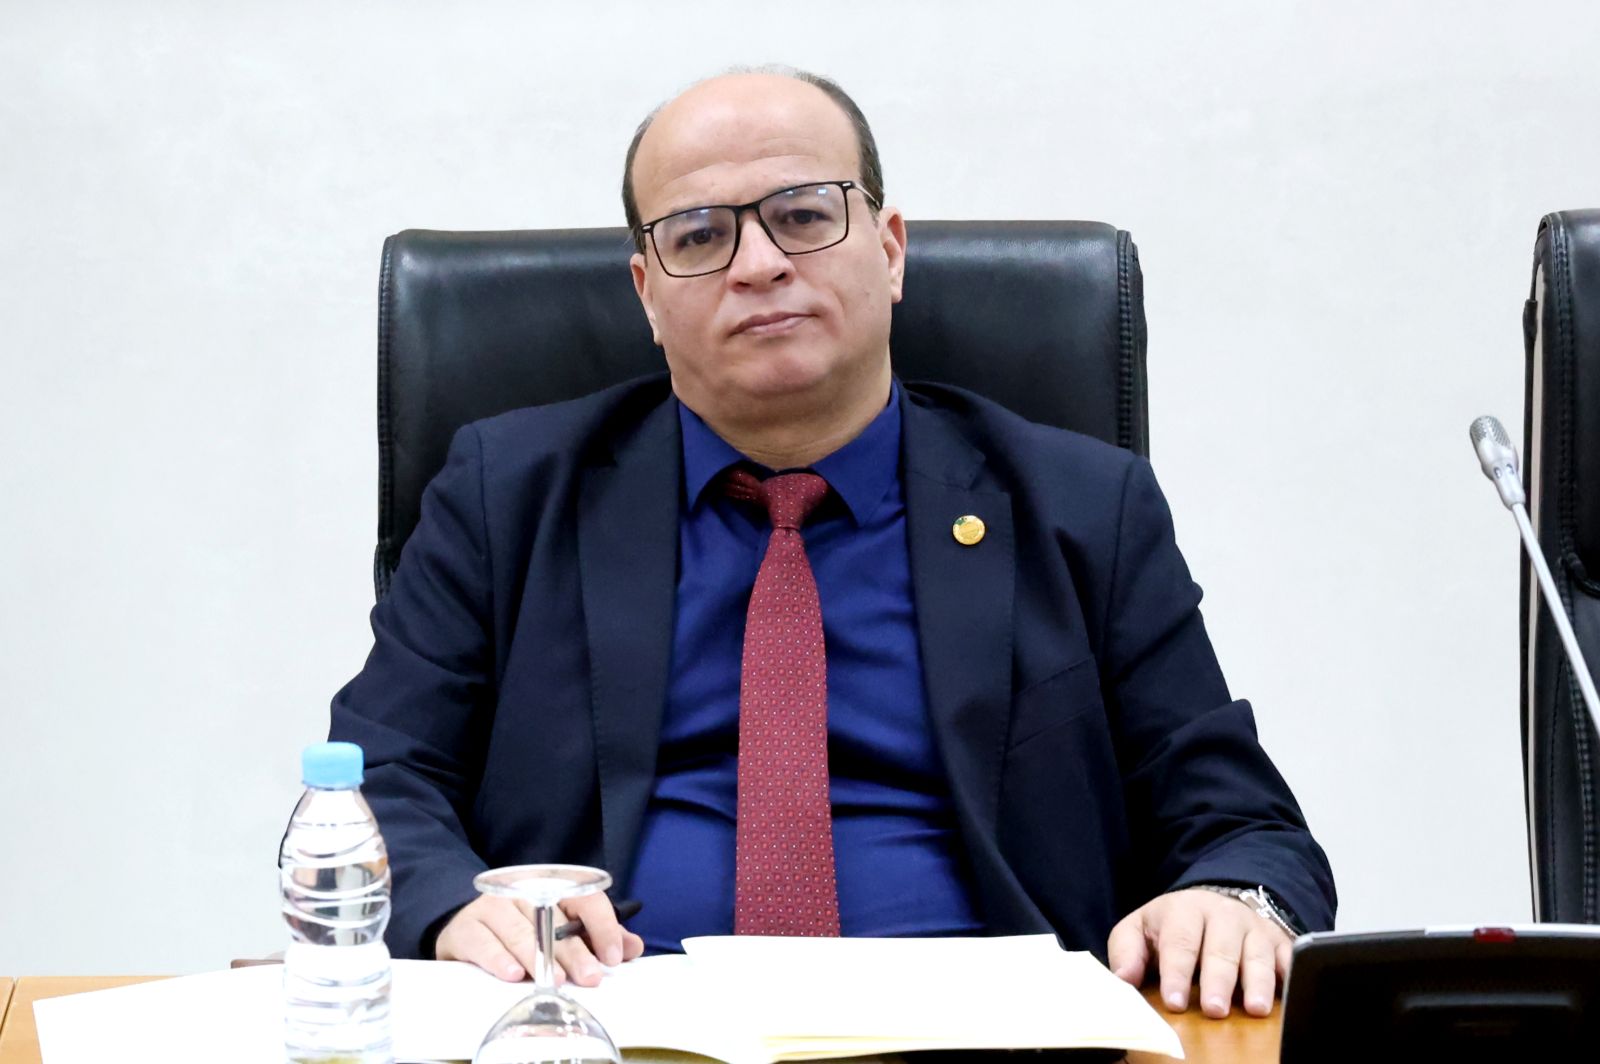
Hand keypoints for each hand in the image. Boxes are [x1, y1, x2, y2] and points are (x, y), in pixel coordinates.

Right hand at [435, 892, 644, 985]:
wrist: (467, 929)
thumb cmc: (523, 930)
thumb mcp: (562, 929)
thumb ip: (598, 936)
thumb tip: (633, 947)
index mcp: (553, 888)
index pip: (585, 898)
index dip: (603, 926)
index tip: (613, 956)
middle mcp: (523, 892)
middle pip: (554, 920)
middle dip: (575, 951)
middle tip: (590, 977)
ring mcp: (493, 908)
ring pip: (520, 932)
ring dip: (540, 957)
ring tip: (556, 979)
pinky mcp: (467, 928)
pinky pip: (484, 943)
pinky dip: (499, 959)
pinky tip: (513, 974)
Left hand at [1107, 887, 1290, 1018]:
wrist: (1212, 904)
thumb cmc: (1172, 927)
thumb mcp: (1139, 929)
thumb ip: (1127, 951)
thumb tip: (1123, 978)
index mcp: (1184, 910)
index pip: (1180, 942)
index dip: (1177, 972)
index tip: (1175, 1002)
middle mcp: (1222, 915)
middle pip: (1221, 949)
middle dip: (1218, 981)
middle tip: (1214, 1010)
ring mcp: (1253, 928)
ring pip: (1257, 954)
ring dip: (1257, 982)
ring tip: (1254, 1009)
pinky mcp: (1279, 941)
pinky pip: (1288, 958)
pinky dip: (1289, 975)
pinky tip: (1287, 995)